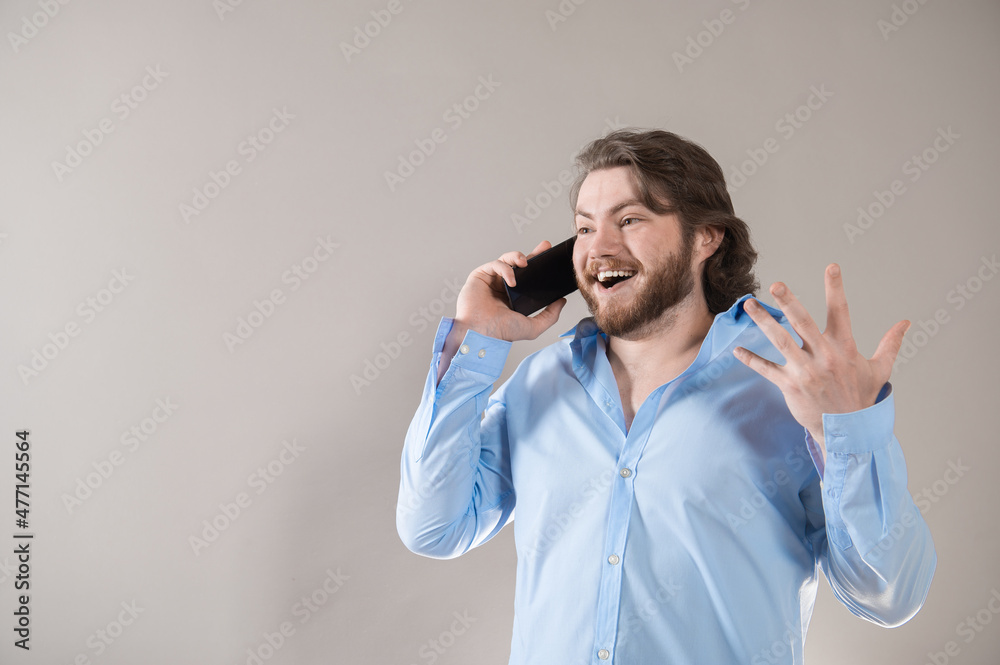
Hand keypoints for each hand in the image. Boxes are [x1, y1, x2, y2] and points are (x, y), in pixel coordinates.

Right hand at [453, 240, 566, 341]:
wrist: (481, 333)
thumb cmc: (501, 332)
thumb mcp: (533, 327)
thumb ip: (550, 316)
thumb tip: (561, 302)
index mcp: (514, 296)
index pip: (529, 277)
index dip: (539, 265)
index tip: (550, 257)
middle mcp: (502, 287)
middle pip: (519, 264)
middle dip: (533, 254)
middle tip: (544, 247)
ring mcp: (491, 280)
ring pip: (506, 260)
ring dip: (517, 257)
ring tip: (525, 262)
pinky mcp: (480, 276)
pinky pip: (495, 264)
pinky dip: (504, 269)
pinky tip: (511, 280)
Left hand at [732, 263, 908, 453]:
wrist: (848, 433)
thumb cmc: (861, 398)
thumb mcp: (880, 369)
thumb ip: (890, 343)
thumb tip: (906, 322)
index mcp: (844, 349)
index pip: (840, 312)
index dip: (836, 288)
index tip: (831, 266)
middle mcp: (823, 357)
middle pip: (803, 323)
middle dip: (790, 302)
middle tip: (777, 285)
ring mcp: (805, 372)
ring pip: (780, 341)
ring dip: (763, 322)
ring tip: (750, 305)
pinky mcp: (790, 386)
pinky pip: (766, 369)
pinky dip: (751, 359)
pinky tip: (736, 350)